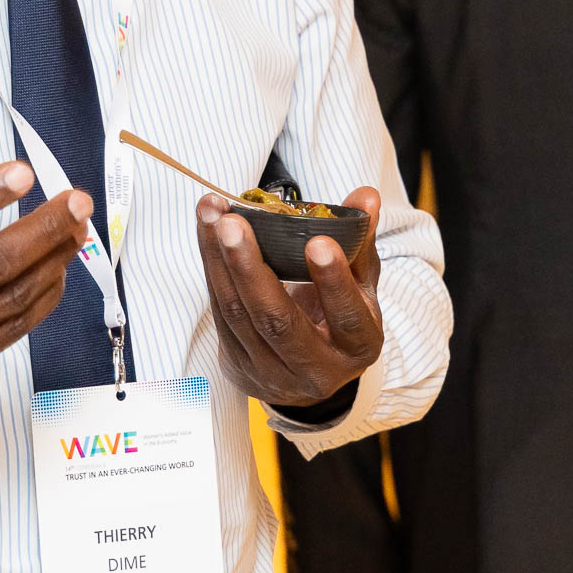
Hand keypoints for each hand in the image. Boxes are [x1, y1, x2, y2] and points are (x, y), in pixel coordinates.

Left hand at [196, 185, 382, 407]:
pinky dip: (211, 266)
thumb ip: (361, 242)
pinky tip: (207, 230)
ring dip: (218, 258)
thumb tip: (366, 196)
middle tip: (233, 224)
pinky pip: (219, 310)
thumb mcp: (361, 287)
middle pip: (276, 321)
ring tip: (213, 213)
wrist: (307, 375)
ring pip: (237, 313)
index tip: (318, 241)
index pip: (348, 317)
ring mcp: (270, 371)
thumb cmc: (339, 320)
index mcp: (357, 347)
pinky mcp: (236, 361)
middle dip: (250, 268)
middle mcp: (314, 368)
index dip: (334, 281)